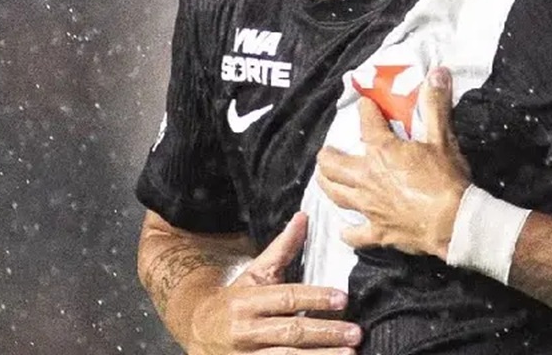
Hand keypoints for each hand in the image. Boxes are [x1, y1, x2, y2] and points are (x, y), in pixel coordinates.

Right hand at [187, 212, 362, 353]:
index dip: (315, 298)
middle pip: (291, 332)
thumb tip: (303, 218)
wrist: (197, 332)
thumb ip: (281, 249)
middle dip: (326, 333)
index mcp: (247, 301)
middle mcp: (245, 330)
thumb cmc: (233, 301)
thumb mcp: (253, 274)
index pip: (286, 297)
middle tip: (355, 333)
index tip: (342, 298)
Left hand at [316, 67, 471, 259]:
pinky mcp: (378, 231)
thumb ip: (436, 105)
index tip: (366, 104)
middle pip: (334, 165)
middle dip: (328, 156)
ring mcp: (369, 206)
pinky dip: (348, 232)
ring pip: (337, 194)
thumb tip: (438, 72)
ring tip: (323, 179)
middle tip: (327, 152)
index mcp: (382, 150)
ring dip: (327, 185)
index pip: (366, 122)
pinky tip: (343, 230)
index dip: (366, 110)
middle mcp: (367, 177)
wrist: (454, 222)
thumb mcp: (442, 138)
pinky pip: (356, 234)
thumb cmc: (446, 179)